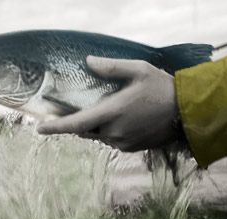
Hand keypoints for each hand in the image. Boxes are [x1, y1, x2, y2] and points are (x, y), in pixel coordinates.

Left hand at [37, 56, 179, 150]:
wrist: (187, 113)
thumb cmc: (162, 89)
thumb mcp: (138, 70)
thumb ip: (111, 67)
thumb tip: (88, 61)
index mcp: (112, 113)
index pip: (76, 124)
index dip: (56, 127)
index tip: (39, 129)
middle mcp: (114, 132)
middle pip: (85, 130)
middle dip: (79, 121)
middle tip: (78, 108)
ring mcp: (122, 143)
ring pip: (98, 135)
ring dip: (96, 125)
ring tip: (108, 109)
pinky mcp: (130, 148)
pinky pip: (111, 139)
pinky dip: (109, 130)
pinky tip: (123, 119)